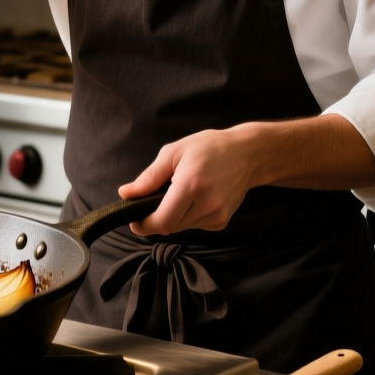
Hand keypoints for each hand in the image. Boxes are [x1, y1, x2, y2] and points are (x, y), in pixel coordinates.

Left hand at [117, 127, 262, 235]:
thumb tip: (126, 194)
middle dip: (157, 217)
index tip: (135, 220)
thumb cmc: (210, 147)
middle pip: (169, 226)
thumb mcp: (174, 152)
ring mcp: (217, 215)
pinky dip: (188, 216)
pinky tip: (196, 198)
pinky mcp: (222, 221)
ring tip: (181, 193)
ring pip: (181, 227)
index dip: (144, 225)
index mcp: (191, 185)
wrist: (248, 154)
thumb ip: (149, 177)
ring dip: (174, 216)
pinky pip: (195, 226)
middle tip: (157, 198)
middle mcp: (206, 204)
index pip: (162, 221)